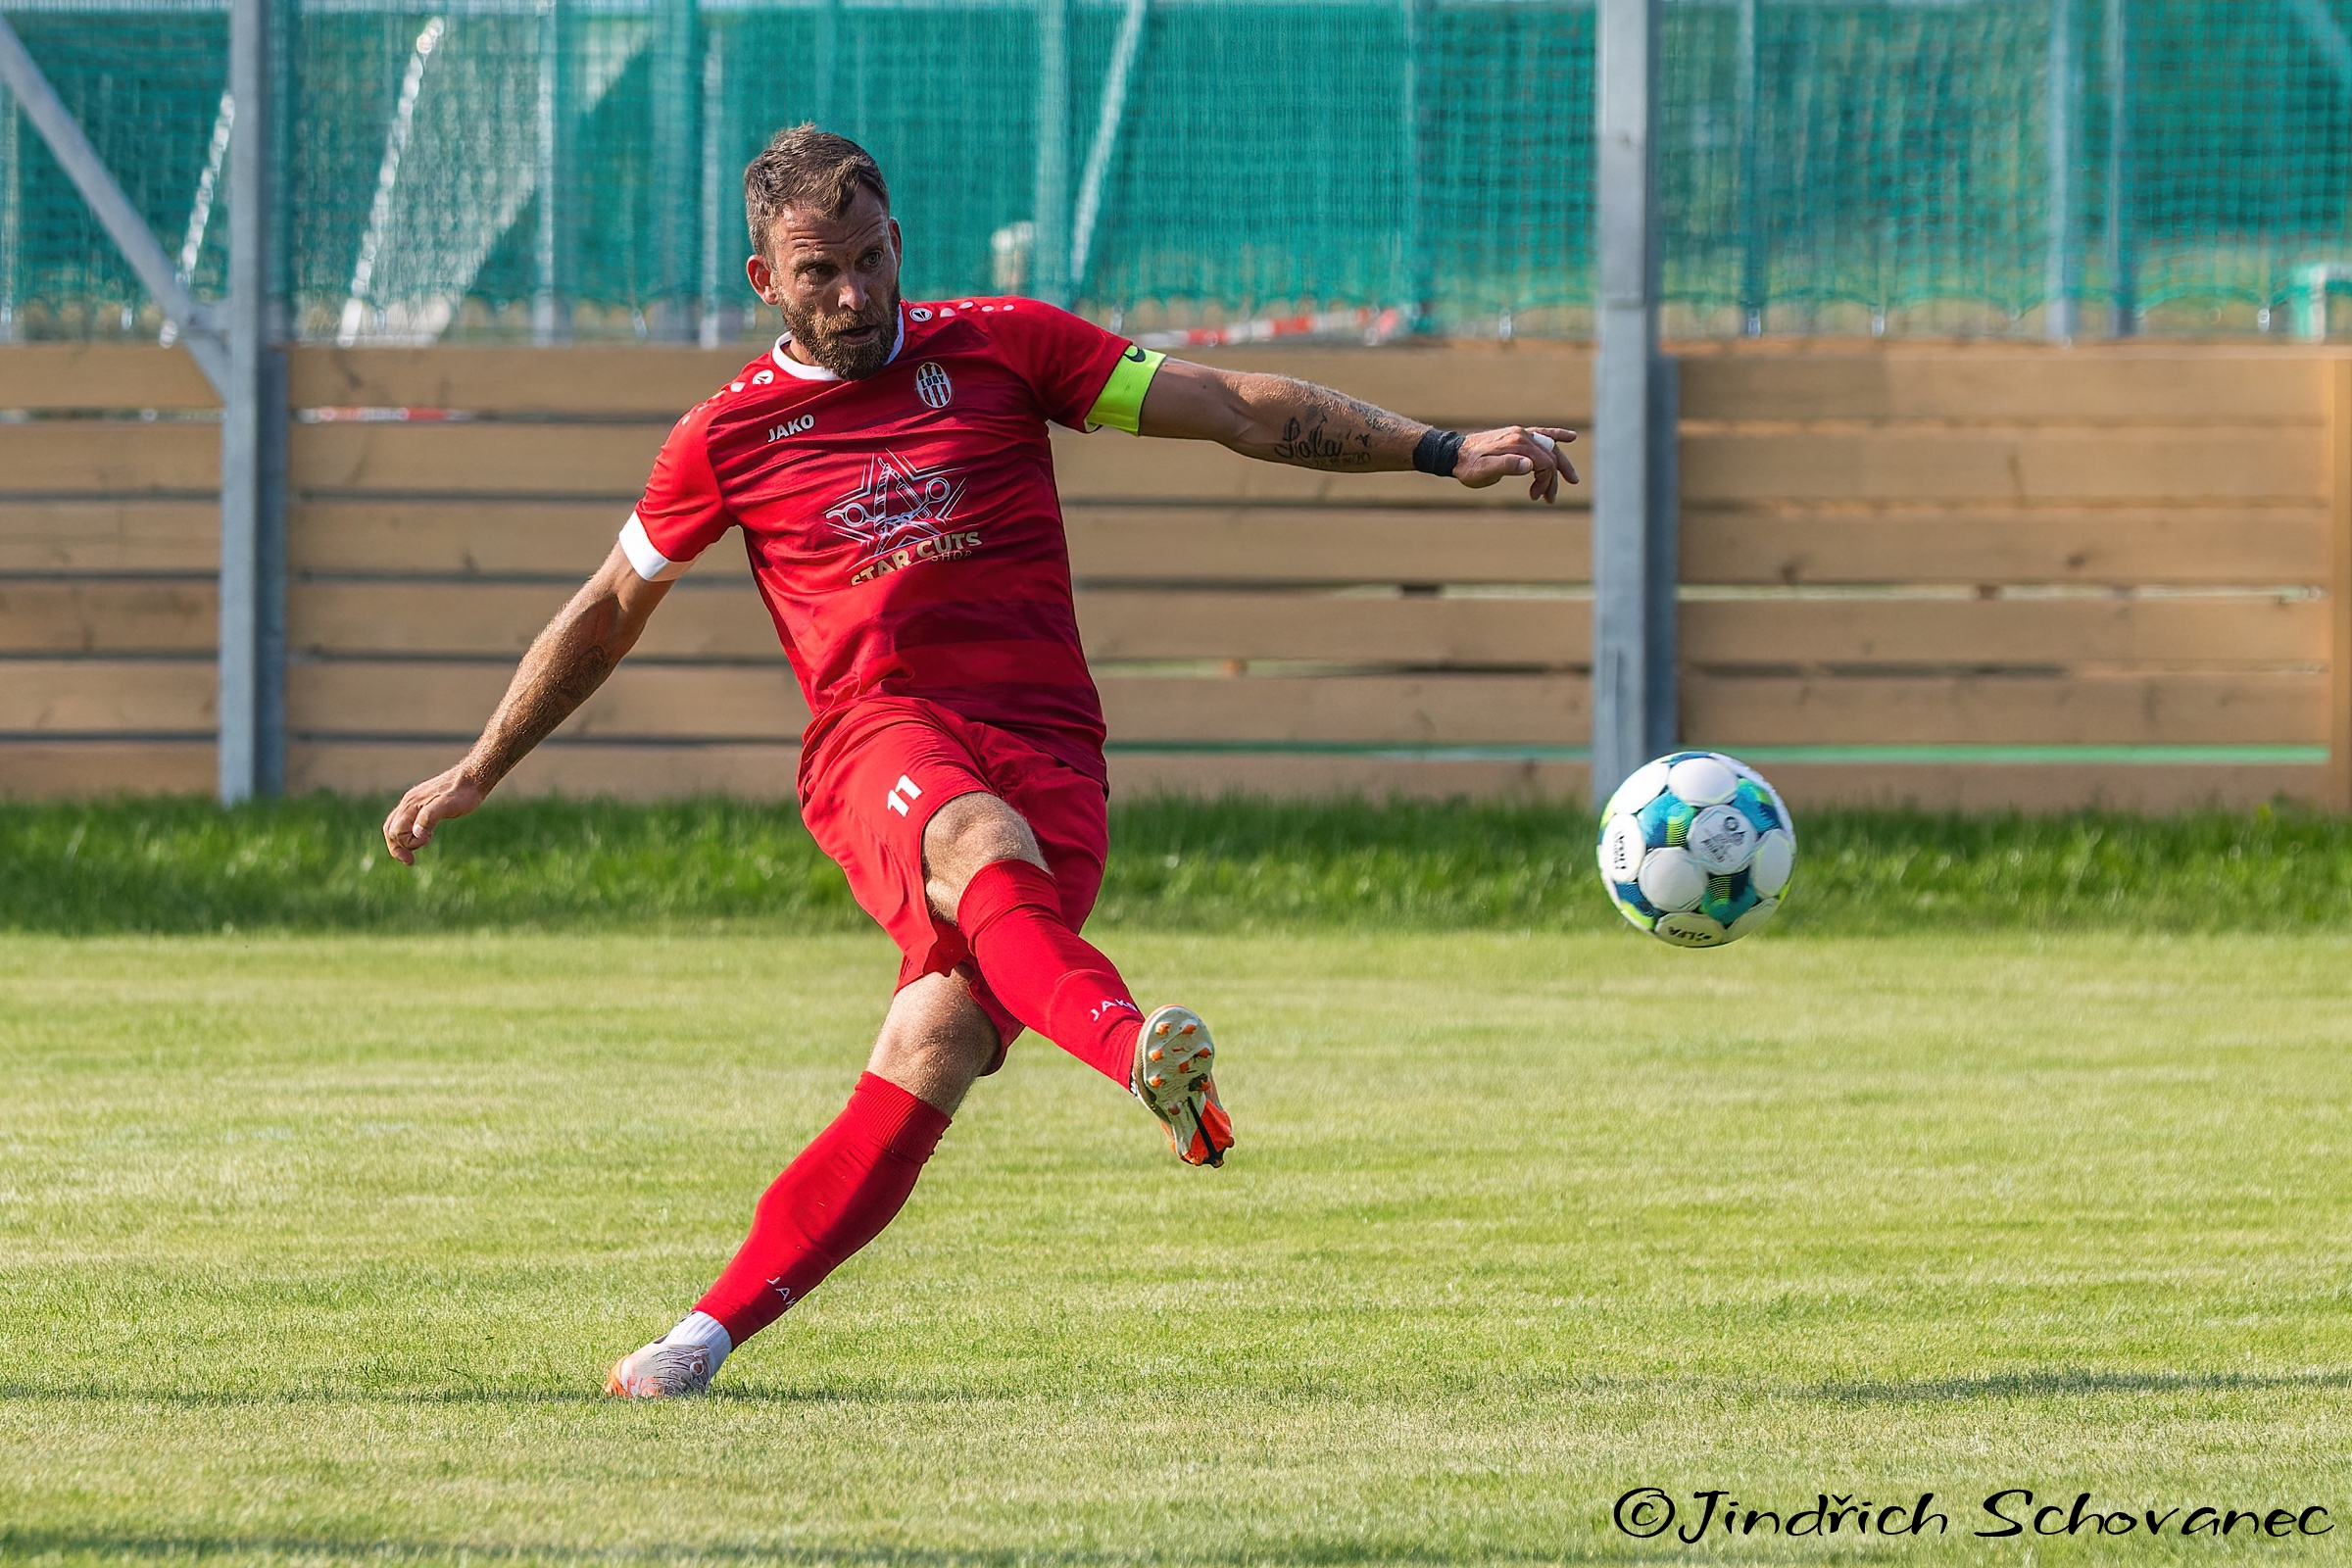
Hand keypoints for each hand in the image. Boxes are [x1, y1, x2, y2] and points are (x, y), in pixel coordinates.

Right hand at [383, 764, 490, 865]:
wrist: (474, 778)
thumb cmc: (463, 793)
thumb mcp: (448, 806)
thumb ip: (430, 818)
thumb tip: (416, 835)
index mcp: (411, 805)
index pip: (396, 831)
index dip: (407, 842)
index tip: (426, 842)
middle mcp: (408, 803)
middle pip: (390, 829)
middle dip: (398, 847)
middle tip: (411, 862)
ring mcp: (414, 802)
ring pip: (396, 824)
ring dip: (401, 841)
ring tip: (411, 855)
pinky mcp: (422, 803)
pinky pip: (406, 820)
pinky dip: (408, 833)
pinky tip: (422, 838)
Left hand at [1454, 426, 1579, 501]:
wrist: (1454, 454)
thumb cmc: (1468, 466)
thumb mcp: (1484, 471)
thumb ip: (1506, 466)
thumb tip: (1529, 465)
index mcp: (1517, 443)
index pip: (1544, 462)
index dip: (1545, 481)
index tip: (1534, 496)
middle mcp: (1521, 435)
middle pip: (1550, 456)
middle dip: (1553, 479)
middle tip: (1550, 499)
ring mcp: (1520, 433)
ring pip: (1549, 448)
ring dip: (1557, 467)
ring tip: (1556, 487)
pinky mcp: (1517, 435)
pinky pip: (1542, 433)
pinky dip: (1557, 436)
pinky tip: (1571, 437)